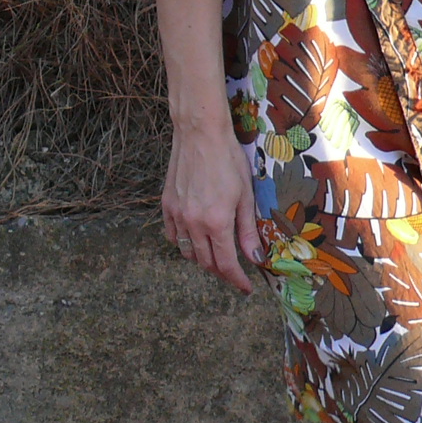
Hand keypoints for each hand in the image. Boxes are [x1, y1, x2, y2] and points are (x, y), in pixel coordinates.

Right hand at [161, 124, 261, 293]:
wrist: (200, 134)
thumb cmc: (228, 160)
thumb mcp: (245, 195)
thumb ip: (247, 229)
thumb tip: (255, 257)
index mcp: (216, 222)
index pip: (226, 264)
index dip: (237, 280)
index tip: (245, 288)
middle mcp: (193, 223)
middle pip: (206, 263)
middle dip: (222, 272)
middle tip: (234, 272)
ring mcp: (177, 215)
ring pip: (187, 252)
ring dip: (203, 259)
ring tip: (216, 255)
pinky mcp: (166, 206)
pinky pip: (173, 236)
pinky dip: (184, 244)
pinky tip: (195, 239)